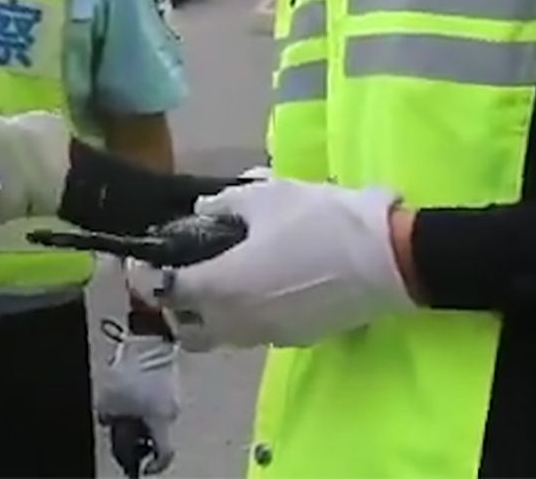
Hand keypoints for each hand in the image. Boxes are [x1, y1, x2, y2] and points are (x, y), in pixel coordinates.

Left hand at [96, 326, 181, 473]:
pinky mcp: (174, 368)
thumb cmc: (129, 370)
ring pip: (162, 407)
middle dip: (145, 429)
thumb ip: (109, 418)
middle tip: (127, 423)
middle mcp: (174, 408)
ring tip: (127, 396)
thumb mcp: (108, 401)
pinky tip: (134, 378)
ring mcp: (177, 388)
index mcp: (161, 422)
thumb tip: (109, 420)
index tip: (145, 466)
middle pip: (162, 430)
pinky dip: (150, 389)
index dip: (154, 465)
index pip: (165, 455)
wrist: (146, 333)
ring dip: (147, 407)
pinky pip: (161, 387)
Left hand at [143, 177, 414, 350]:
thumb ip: (224, 206)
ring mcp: (268, 336)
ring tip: (223, 278)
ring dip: (211, 314)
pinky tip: (262, 284)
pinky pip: (254, 333)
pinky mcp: (296, 340)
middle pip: (188, 327)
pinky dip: (245, 316)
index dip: (151, 274)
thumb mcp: (266, 196)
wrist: (386, 259)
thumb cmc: (320, 221)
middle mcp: (236, 322)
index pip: (167, 291)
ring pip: (222, 336)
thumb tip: (202, 211)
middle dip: (177, 305)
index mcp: (221, 286)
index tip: (149, 258)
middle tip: (184, 273)